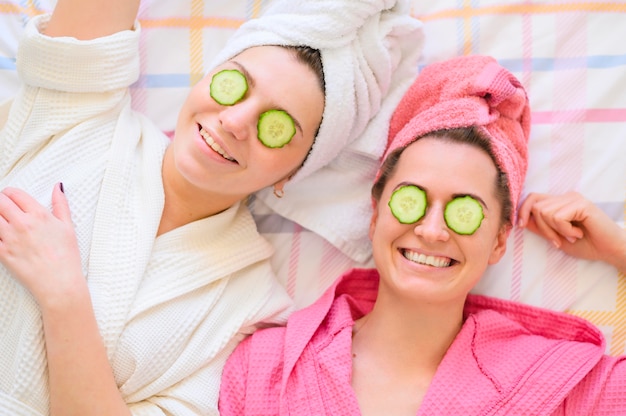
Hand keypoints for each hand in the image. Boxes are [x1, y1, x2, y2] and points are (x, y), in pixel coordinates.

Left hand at [0, 184, 85, 304]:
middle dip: (0, 202)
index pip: (14, 193)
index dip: (10, 194)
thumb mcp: (68, 227)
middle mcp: (22, 224)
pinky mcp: (2, 253)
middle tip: (4, 210)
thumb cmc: (66, 257)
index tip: (10, 199)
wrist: (60, 283)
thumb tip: (58, 187)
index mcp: (39, 215)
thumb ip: (61, 204)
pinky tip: (3, 236)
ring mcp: (10, 238)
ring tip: (4, 223)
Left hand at [518, 191, 625, 272]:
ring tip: (572, 236)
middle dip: (543, 229)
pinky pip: (558, 217)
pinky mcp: (581, 204)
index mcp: (559, 202)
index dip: (523, 211)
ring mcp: (574, 198)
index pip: (533, 198)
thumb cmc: (586, 245)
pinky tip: (579, 234)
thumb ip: (540, 228)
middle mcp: (566, 197)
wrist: (610, 251)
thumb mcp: (556, 237)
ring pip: (545, 212)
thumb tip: (521, 220)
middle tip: (558, 240)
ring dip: (555, 231)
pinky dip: (565, 230)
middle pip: (536, 207)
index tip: (521, 226)